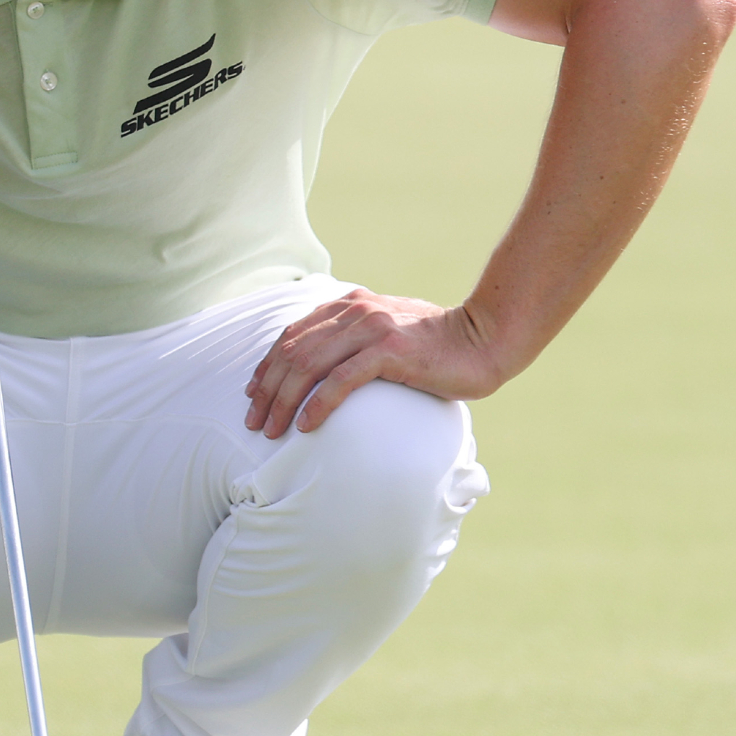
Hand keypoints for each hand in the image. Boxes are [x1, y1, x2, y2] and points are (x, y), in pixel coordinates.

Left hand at [243, 288, 509, 437]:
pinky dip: (318, 404)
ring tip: (272, 430)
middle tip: (255, 422)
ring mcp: (372, 329)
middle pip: (292, 351)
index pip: (292, 334)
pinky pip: (340, 380)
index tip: (252, 395)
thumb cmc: (436, 345)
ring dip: (284, 401)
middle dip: (267, 389)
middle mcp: (356, 311)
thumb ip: (356, 337)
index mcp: (350, 304)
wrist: (483, 340)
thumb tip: (323, 363)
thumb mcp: (387, 332)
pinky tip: (306, 426)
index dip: (266, 365)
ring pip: (309, 365)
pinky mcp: (389, 352)